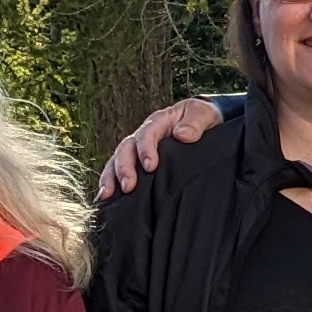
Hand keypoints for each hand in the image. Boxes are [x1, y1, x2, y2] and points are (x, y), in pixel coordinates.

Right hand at [99, 94, 224, 195]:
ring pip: (118, 160)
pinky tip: (106, 197)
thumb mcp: (203, 113)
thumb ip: (195, 123)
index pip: (147, 134)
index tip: (150, 167)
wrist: (204, 123)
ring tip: (108, 194)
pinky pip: (119, 170)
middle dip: (124, 167)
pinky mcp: (138, 162)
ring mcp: (139, 149)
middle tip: (128, 186)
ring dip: (112, 176)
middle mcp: (144, 135)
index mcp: (159, 122)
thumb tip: (182, 135)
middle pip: (127, 148)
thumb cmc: (203, 118)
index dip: (146, 149)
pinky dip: (110, 182)